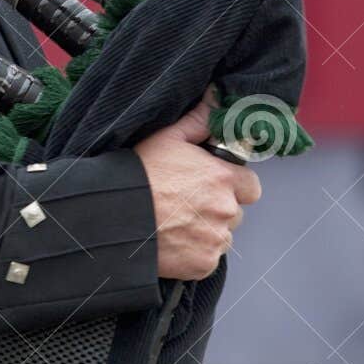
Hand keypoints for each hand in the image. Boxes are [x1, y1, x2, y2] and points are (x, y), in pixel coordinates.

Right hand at [133, 89, 262, 280]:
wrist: (113, 217)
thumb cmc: (138, 174)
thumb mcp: (166, 138)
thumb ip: (199, 120)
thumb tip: (219, 98)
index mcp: (223, 178)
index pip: (250, 186)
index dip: (232, 185)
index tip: (211, 185)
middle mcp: (226, 211)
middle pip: (235, 212)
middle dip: (217, 209)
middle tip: (185, 204)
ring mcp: (215, 240)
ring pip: (221, 236)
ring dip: (206, 232)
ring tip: (175, 224)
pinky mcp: (203, 265)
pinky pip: (208, 259)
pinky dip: (194, 253)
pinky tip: (172, 242)